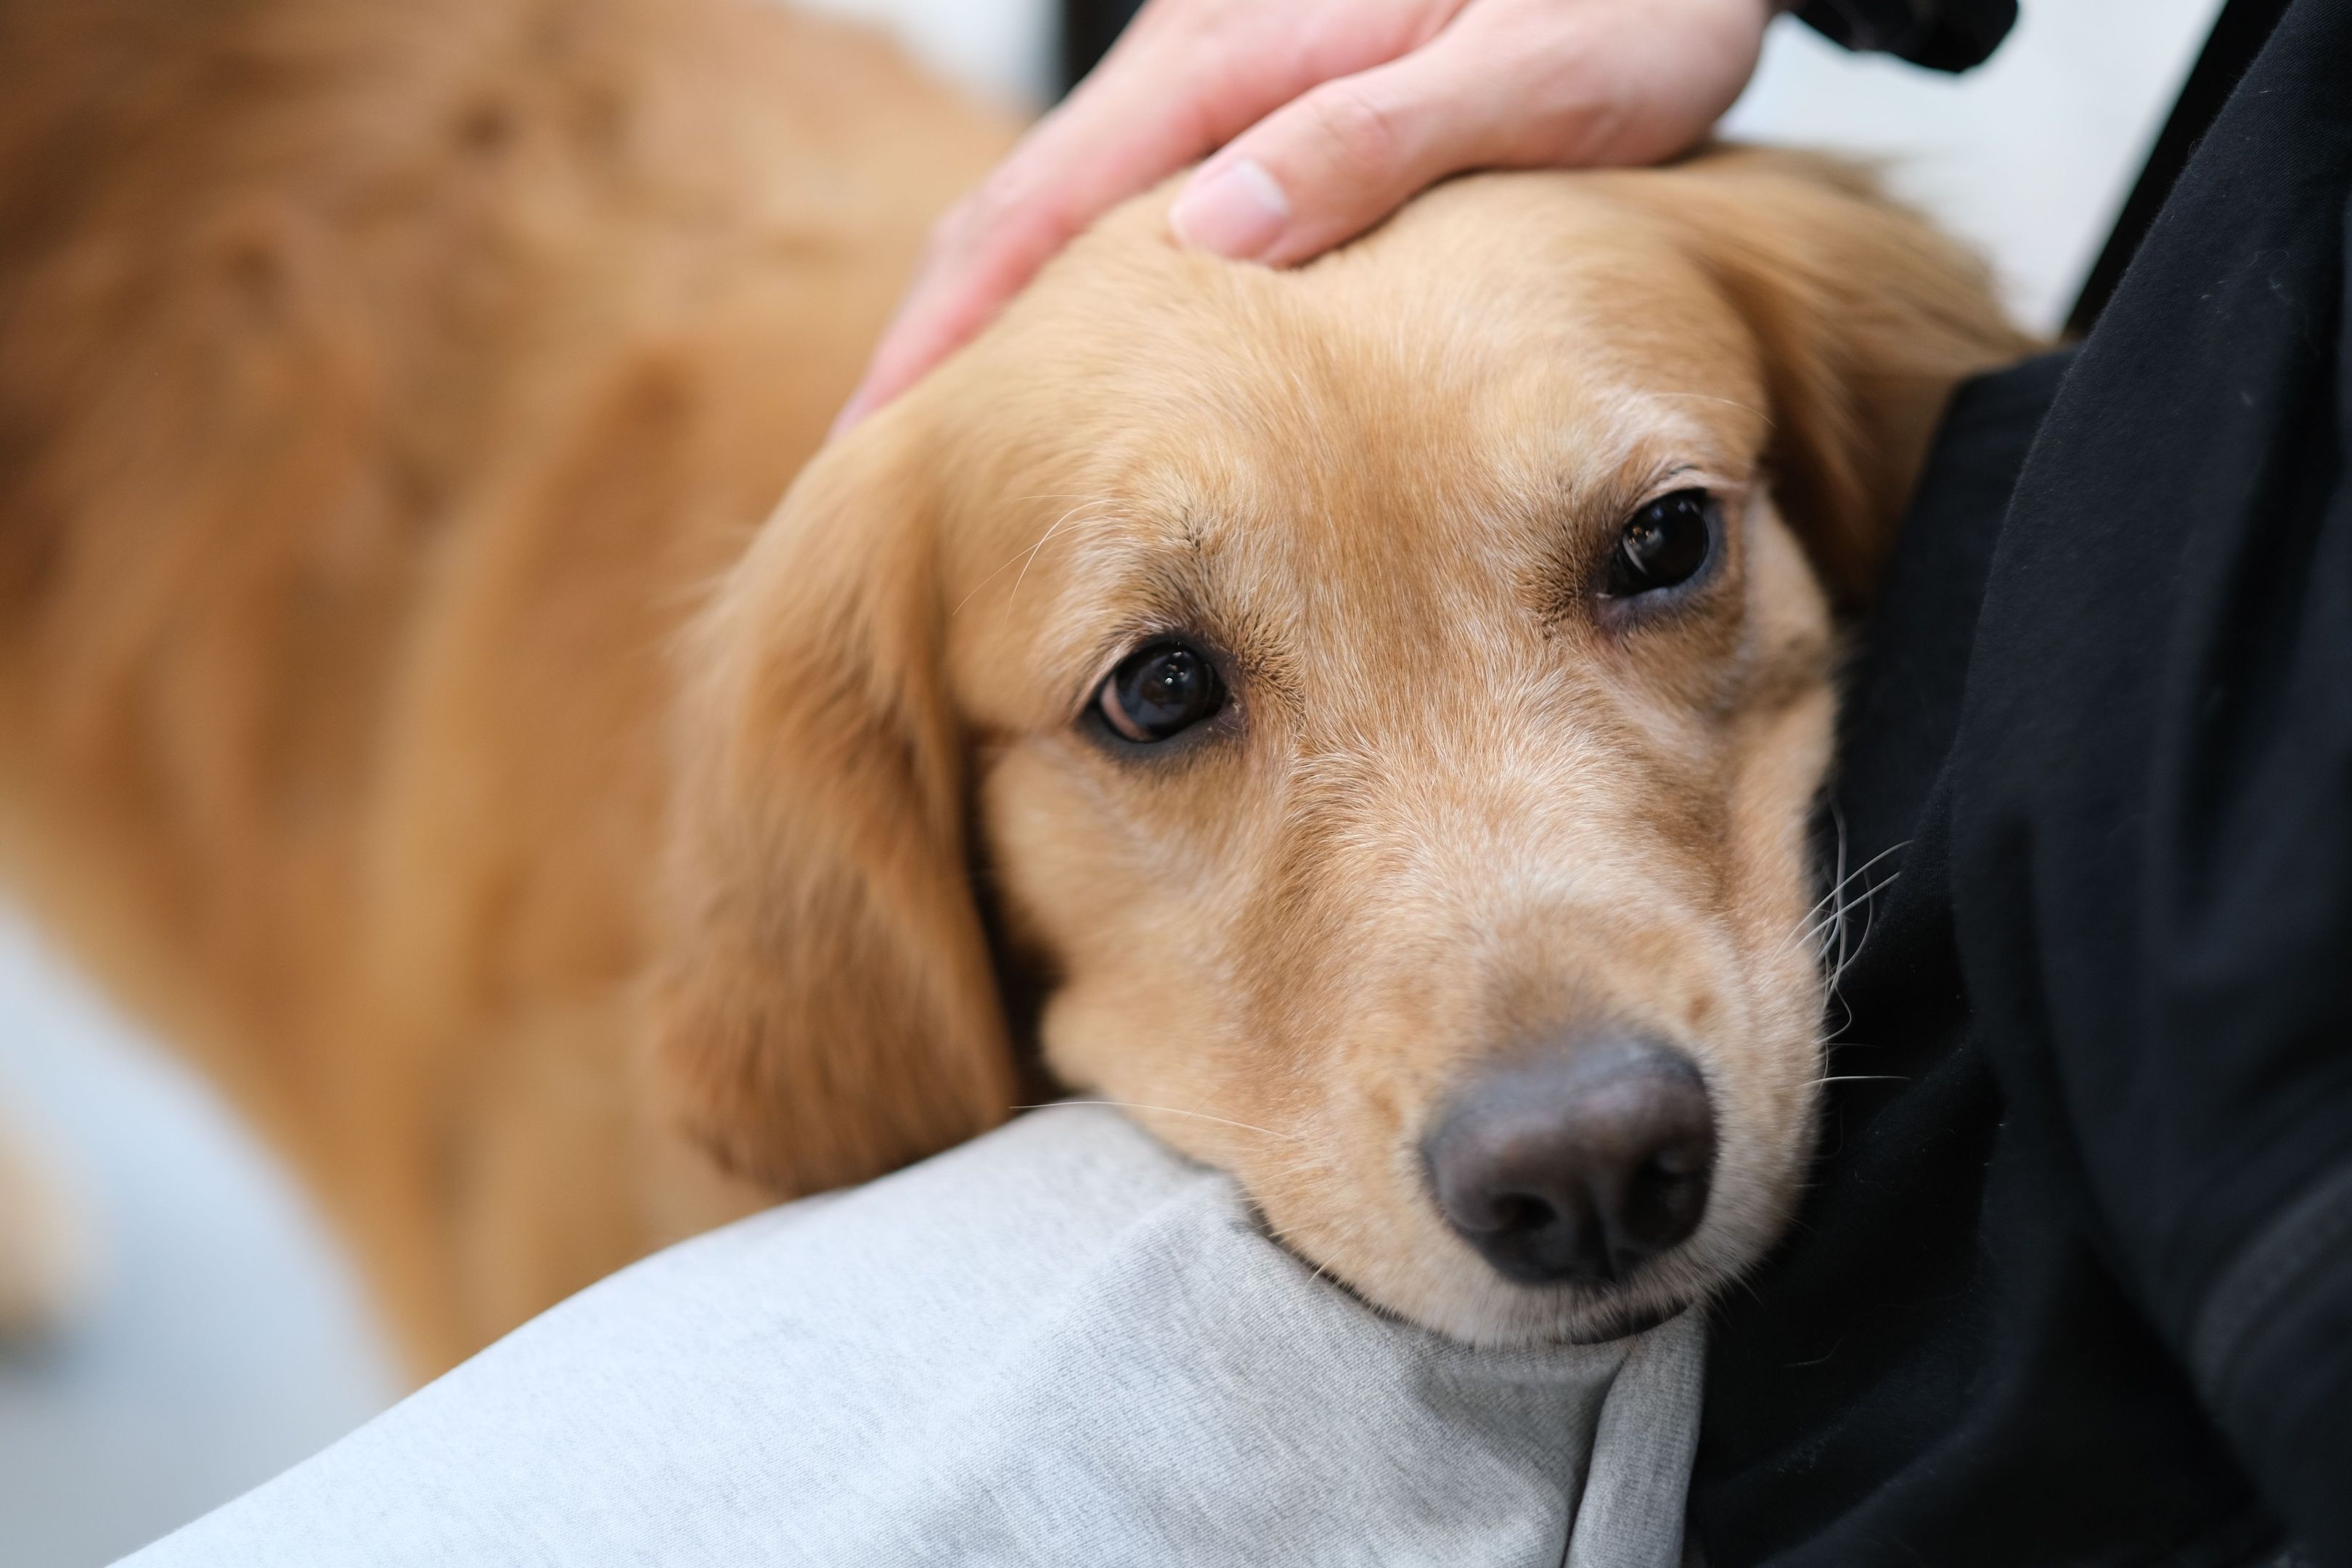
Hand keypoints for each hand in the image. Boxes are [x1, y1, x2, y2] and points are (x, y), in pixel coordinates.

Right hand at [833, 0, 1782, 432]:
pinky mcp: (1270, 95)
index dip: (946, 328)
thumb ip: (1372, 141)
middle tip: (876, 472)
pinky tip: (1091, 365)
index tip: (877, 439)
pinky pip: (1139, 204)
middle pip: (1022, 208)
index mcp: (1238, 44)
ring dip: (998, 316)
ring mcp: (1231, 71)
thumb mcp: (1534, 70)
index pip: (1040, 202)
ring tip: (955, 440)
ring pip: (1074, 210)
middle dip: (937, 336)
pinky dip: (1083, 288)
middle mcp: (1207, 48)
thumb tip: (1215, 238)